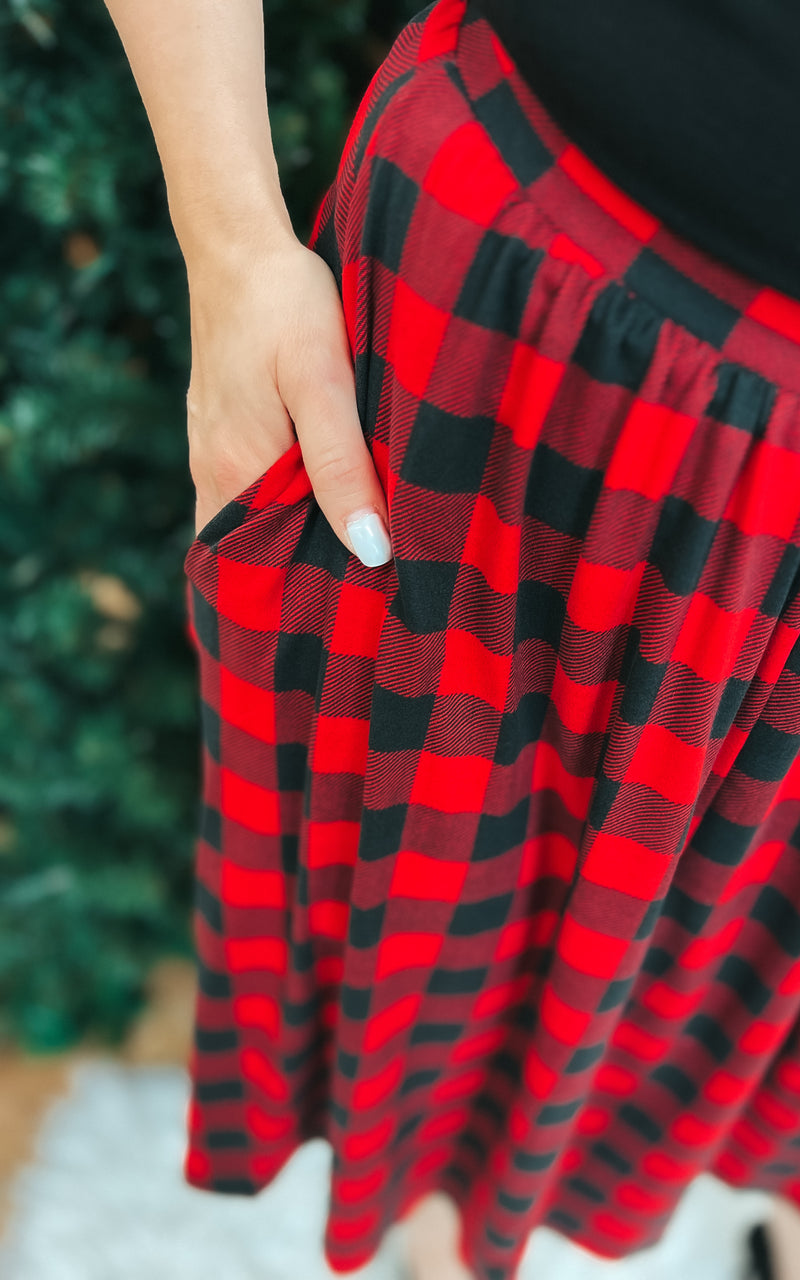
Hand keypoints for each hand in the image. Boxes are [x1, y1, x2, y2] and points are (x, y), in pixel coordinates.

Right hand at [184, 229, 391, 565]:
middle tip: (367, 590)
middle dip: (302, 574)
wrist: (237, 244)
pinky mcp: (217, 429)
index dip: (309, 590)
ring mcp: (208, 450)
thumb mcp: (325, 384)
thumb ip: (343, 467)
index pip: (266, 567)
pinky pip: (245, 490)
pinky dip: (279, 507)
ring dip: (292, 540)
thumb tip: (371, 550)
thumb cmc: (286, 305)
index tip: (360, 604)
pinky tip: (319, 501)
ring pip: (250, 522)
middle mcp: (212, 471)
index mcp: (236, 471)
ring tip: (353, 554)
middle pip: (256, 551)